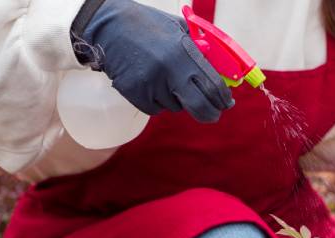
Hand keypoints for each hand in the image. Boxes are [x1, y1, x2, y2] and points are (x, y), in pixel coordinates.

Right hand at [71, 0, 233, 121]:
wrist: (108, 26)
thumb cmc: (147, 25)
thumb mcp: (179, 29)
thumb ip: (200, 50)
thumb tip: (221, 72)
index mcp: (183, 52)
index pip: (213, 85)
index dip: (223, 99)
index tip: (227, 103)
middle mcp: (169, 70)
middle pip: (200, 106)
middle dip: (210, 113)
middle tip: (212, 114)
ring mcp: (151, 84)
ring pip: (176, 107)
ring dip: (176, 99)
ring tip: (164, 78)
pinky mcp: (134, 94)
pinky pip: (156, 109)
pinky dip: (157, 101)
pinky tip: (150, 83)